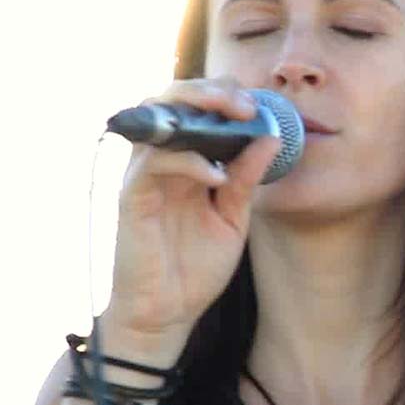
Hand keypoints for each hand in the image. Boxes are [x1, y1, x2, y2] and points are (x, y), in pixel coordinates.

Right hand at [99, 78, 280, 359]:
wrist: (168, 313)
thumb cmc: (196, 265)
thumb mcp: (234, 217)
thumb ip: (247, 179)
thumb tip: (272, 137)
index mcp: (185, 162)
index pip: (195, 110)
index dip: (224, 96)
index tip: (261, 103)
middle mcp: (160, 162)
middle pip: (170, 101)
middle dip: (208, 91)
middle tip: (245, 102)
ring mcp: (142, 177)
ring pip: (155, 121)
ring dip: (195, 111)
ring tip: (236, 118)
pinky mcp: (131, 199)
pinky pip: (152, 165)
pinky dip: (187, 162)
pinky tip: (216, 175)